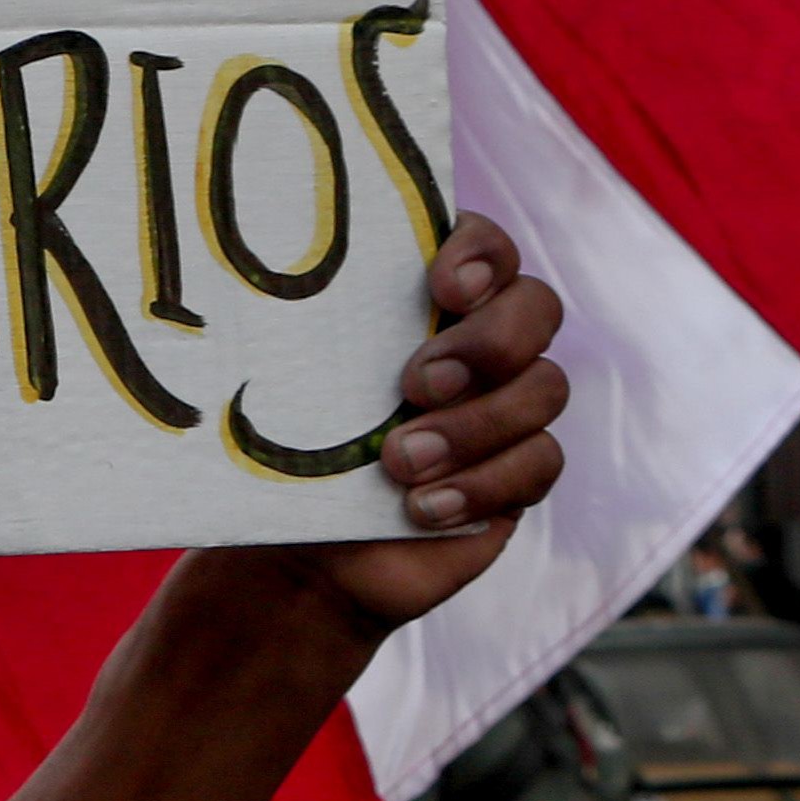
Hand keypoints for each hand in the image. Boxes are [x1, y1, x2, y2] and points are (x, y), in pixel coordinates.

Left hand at [297, 216, 568, 630]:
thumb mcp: (281, 390)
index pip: (484, 247)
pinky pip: (538, 463)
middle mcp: (481, 343)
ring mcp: (508, 407)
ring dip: (475, 424)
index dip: (480, 253)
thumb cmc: (287, 452)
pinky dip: (481, 485)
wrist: (302, 553)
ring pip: (543, 388)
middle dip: (487, 342)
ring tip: (398, 461)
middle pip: (536, 307)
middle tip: (417, 383)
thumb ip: (299, 335)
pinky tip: (422, 508)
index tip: (442, 285)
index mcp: (427, 303)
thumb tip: (256, 275)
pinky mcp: (519, 472)